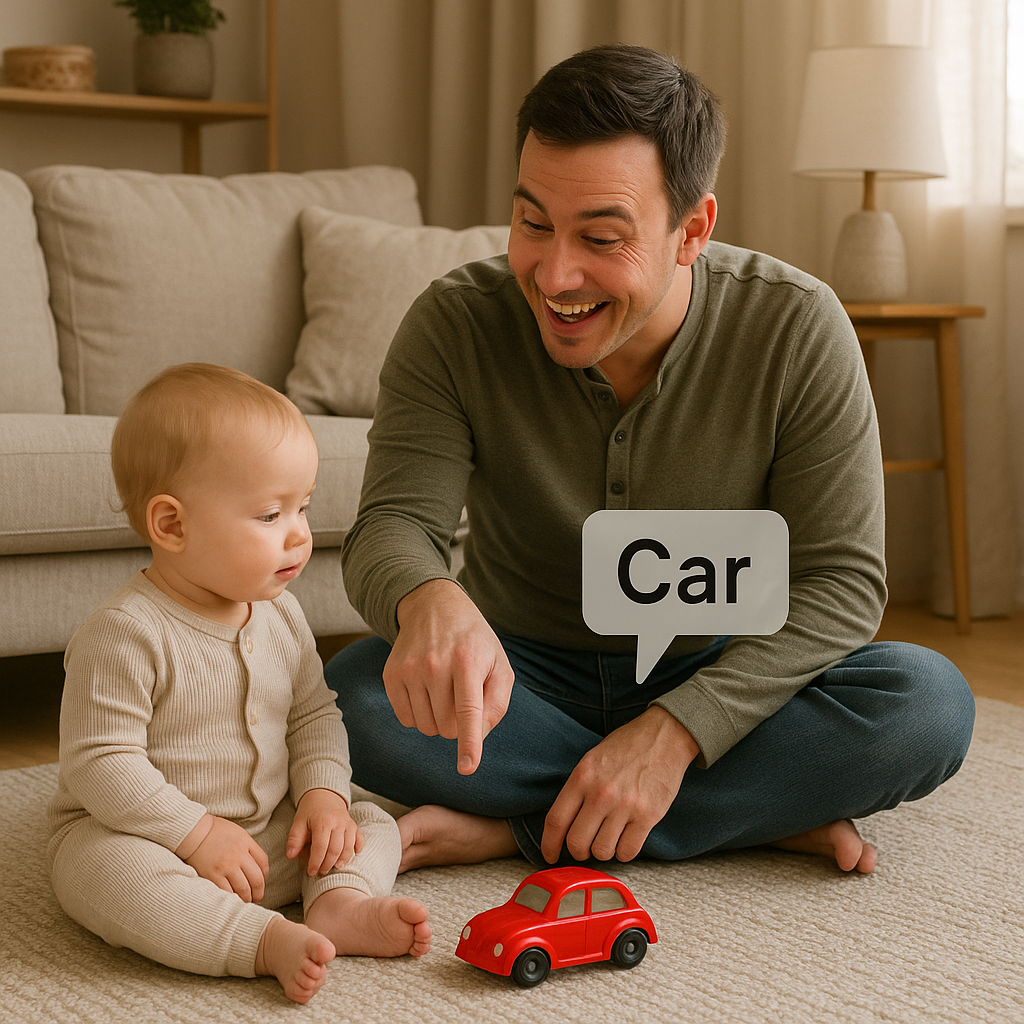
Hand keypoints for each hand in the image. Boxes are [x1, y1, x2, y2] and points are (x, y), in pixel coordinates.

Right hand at [177, 814, 268, 901]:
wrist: (193, 832)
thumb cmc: (215, 831)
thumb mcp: (238, 833)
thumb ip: (248, 848)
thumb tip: (256, 866)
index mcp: (246, 843)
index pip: (264, 863)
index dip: (265, 875)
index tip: (261, 881)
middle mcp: (238, 855)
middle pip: (256, 879)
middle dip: (259, 892)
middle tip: (257, 898)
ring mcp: (226, 866)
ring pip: (243, 889)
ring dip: (247, 899)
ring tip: (245, 901)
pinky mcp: (212, 876)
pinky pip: (227, 892)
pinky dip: (232, 899)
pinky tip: (232, 900)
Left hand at [286, 789, 362, 875]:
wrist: (325, 796)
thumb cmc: (310, 812)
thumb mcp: (298, 822)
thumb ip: (294, 839)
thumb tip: (290, 856)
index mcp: (323, 822)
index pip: (320, 847)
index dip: (315, 863)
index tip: (310, 872)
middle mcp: (338, 822)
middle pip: (335, 850)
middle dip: (327, 865)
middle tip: (320, 872)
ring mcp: (348, 824)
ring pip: (348, 848)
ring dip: (342, 861)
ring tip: (334, 868)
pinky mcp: (354, 826)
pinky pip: (360, 840)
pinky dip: (357, 850)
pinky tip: (351, 857)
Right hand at [383, 579, 514, 775]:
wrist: (433, 607)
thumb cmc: (473, 641)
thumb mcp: (499, 664)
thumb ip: (497, 703)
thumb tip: (477, 737)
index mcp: (468, 661)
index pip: (468, 711)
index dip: (469, 743)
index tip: (467, 768)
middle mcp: (435, 665)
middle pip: (447, 727)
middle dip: (459, 724)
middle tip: (463, 697)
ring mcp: (409, 669)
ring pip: (426, 727)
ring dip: (439, 720)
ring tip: (445, 691)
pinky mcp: (391, 675)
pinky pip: (406, 719)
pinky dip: (419, 714)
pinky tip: (427, 691)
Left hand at [540, 707, 700, 863]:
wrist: (664, 736)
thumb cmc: (627, 746)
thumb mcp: (592, 759)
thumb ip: (578, 788)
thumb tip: (565, 822)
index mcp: (582, 776)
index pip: (556, 820)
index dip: (549, 844)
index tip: (550, 855)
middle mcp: (601, 793)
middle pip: (577, 842)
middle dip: (578, 852)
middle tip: (584, 848)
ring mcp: (625, 806)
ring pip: (602, 851)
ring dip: (603, 851)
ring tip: (608, 839)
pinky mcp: (648, 816)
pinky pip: (628, 851)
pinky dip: (624, 851)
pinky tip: (625, 839)